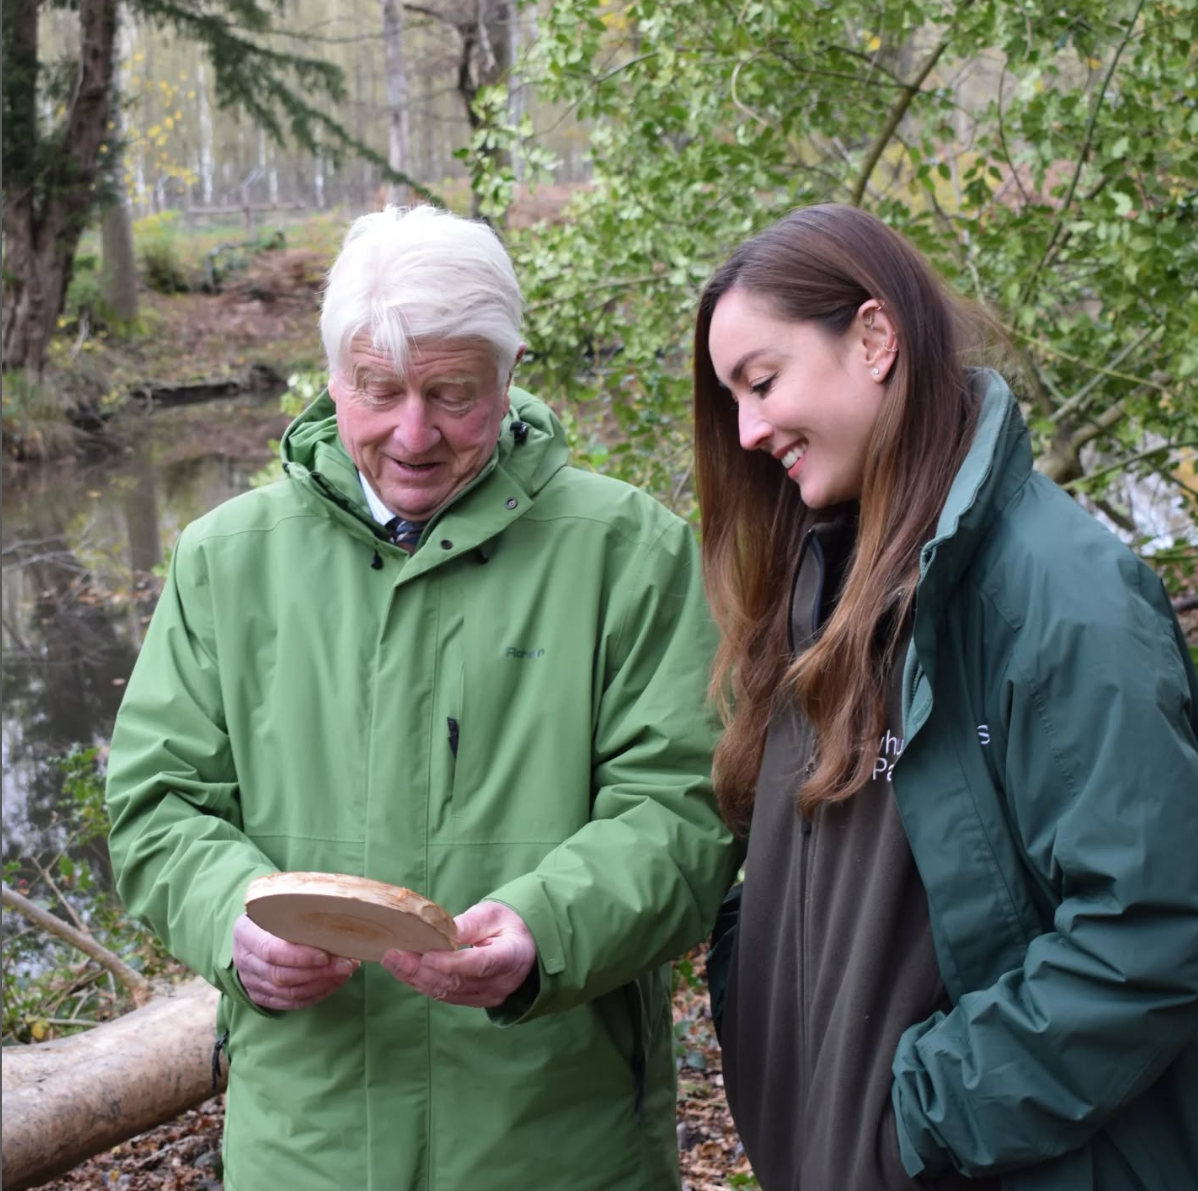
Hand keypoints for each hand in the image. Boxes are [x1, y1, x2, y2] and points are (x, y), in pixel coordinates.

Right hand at [232, 913, 358, 1010]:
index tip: (325, 955)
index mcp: (245, 933)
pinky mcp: (262, 996)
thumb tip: (337, 908)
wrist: (253, 932)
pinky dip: (315, 995)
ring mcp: (251, 981)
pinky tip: (334, 982)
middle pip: (280, 975)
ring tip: (344, 972)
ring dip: (321, 984)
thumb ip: (299, 908)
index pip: (270, 950)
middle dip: (317, 972)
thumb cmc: (274, 914)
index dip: (298, 956)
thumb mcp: (279, 904)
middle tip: (346, 964)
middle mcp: (244, 960)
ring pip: (287, 992)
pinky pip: (290, 1002)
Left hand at [381, 900, 535, 1007]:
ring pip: (447, 992)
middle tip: (394, 955)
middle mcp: (499, 983)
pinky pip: (446, 996)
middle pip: (457, 982)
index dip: (452, 963)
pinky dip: (423, 983)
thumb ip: (472, 923)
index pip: (481, 964)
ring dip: (416, 978)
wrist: (524, 947)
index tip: (427, 956)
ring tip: (392, 961)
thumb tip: (445, 930)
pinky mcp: (474, 1001)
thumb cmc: (509, 925)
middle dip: (422, 970)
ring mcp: (487, 996)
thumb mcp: (495, 914)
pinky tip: (405, 971)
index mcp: (511, 957)